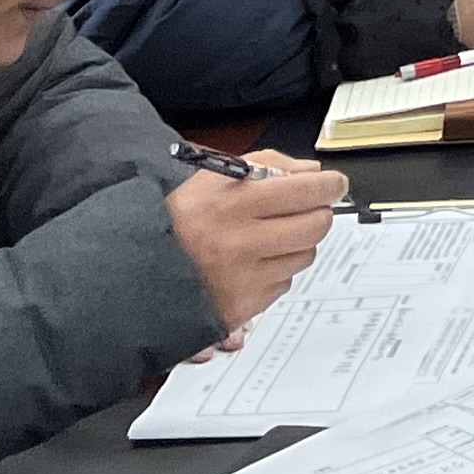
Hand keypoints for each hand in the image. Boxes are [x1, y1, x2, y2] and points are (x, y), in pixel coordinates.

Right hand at [167, 155, 346, 338]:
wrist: (138, 271)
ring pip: (304, 256)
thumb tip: (312, 173)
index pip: (307, 190)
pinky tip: (252, 263)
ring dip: (297, 244)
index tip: (336, 185)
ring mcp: (244, 279)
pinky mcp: (242, 307)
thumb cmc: (179, 220)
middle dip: (318, 214)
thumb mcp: (214, 177)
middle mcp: (242, 242)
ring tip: (269, 238)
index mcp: (235, 203)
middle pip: (315, 225)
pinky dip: (276, 272)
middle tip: (309, 210)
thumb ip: (268, 165)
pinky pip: (283, 284)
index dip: (330, 185)